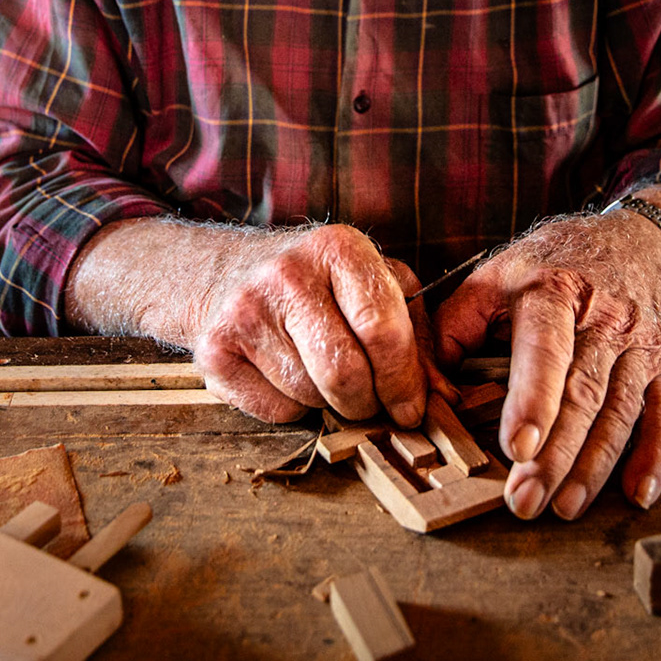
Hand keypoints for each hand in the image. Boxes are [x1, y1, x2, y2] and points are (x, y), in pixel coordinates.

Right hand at [189, 223, 435, 424]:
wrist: (228, 275)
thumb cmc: (321, 288)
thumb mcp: (377, 289)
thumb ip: (417, 340)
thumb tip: (446, 398)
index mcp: (339, 249)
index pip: (382, 329)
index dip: (404, 381)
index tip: (411, 407)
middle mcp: (287, 273)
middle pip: (345, 374)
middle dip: (368, 403)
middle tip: (370, 403)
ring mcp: (245, 310)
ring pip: (310, 396)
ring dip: (328, 404)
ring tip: (322, 375)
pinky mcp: (214, 350)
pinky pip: (274, 411)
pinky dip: (291, 409)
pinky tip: (286, 376)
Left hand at [434, 206, 660, 519]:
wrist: (631, 243)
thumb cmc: (548, 268)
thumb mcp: (493, 279)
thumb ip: (453, 329)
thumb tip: (425, 389)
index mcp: (553, 291)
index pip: (545, 348)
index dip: (533, 399)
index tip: (516, 446)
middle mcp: (603, 318)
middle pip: (583, 393)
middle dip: (555, 453)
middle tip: (525, 500)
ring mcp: (638, 345)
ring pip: (621, 412)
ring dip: (595, 466)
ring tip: (565, 506)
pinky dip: (653, 458)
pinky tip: (637, 495)